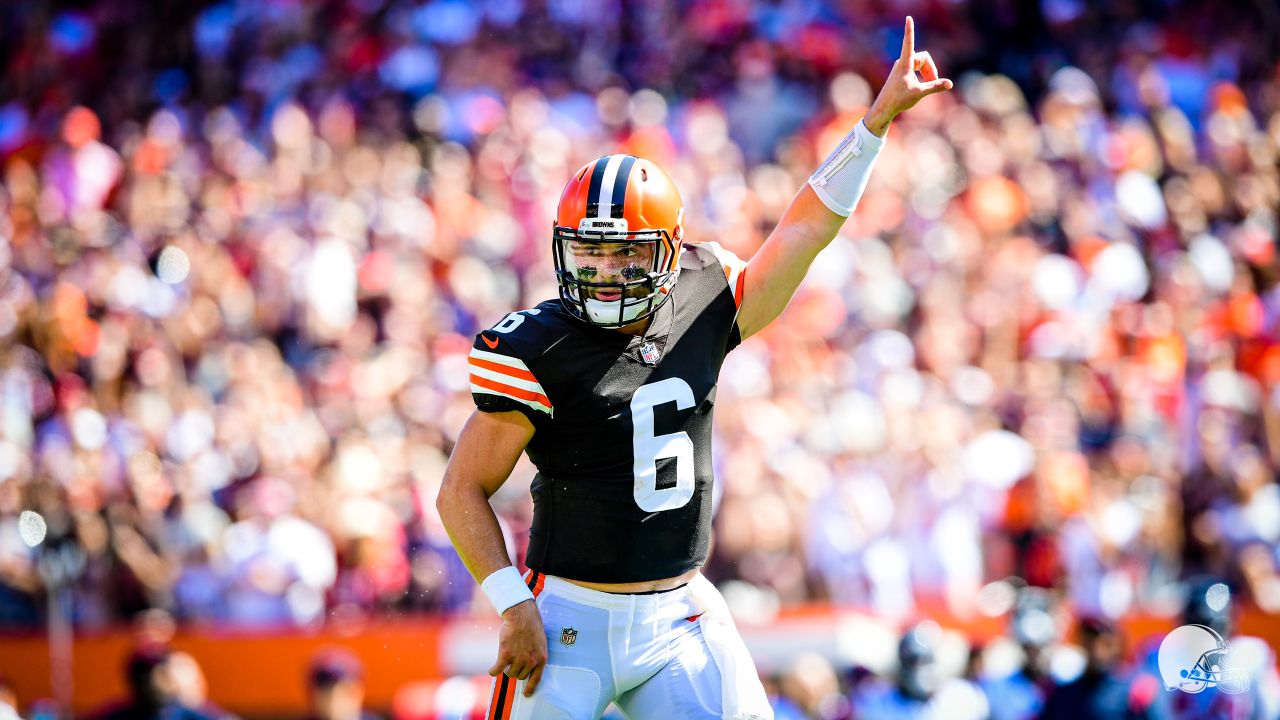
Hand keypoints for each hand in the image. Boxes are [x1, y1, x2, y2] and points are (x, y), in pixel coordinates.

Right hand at [488, 600, 547, 696]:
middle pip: (520, 675)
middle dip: (516, 671)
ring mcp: (518, 659)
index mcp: (541, 658)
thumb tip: (528, 666)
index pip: (536, 678)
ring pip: (510, 673)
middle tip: (513, 662)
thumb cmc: (531, 626)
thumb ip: (535, 655)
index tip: (526, 694)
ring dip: (506, 669)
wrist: (522, 615)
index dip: (530, 687)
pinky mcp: (506, 655)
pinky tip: (491, 670)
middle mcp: (531, 661)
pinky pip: (497, 669)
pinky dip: (493, 671)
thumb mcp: (540, 642)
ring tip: (505, 660)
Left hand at [865, 16, 952, 135]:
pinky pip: (916, 68)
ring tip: (928, 86)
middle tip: (934, 82)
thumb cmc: (899, 100)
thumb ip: (935, 86)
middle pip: (924, 58)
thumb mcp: (920, 93)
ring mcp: (901, 67)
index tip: (908, 18)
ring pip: (921, 64)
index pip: (909, 43)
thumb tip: (950, 84)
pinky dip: (922, 76)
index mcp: (905, 63)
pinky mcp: (901, 72)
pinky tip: (922, 86)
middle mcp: (902, 62)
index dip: (910, 30)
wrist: (884, 108)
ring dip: (927, 73)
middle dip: (931, 69)